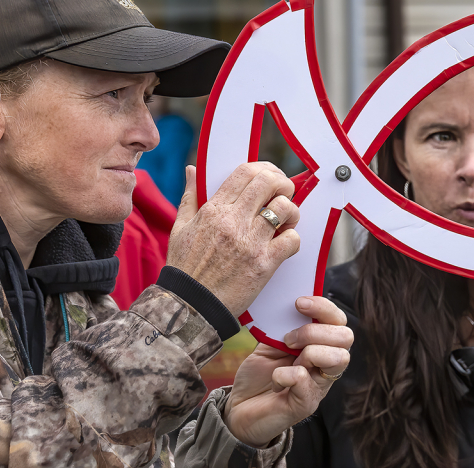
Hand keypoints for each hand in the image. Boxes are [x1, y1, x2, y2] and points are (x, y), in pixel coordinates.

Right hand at [167, 163, 300, 316]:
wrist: (189, 305)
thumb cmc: (185, 268)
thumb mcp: (180, 228)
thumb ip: (190, 196)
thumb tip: (192, 170)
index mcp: (213, 210)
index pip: (245, 172)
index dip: (265, 169)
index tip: (272, 177)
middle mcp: (233, 222)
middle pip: (268, 183)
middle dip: (282, 184)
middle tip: (284, 194)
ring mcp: (250, 242)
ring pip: (284, 208)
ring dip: (291, 211)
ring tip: (286, 220)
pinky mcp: (264, 264)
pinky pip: (292, 240)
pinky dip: (293, 239)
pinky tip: (284, 244)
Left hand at [223, 296, 352, 446]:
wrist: (240, 408)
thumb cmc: (258, 375)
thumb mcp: (270, 342)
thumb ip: (284, 325)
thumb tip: (292, 301)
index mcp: (320, 345)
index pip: (339, 321)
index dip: (324, 308)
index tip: (299, 303)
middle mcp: (326, 364)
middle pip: (346, 337)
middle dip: (315, 330)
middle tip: (289, 338)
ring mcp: (319, 385)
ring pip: (339, 359)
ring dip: (310, 351)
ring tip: (287, 356)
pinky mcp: (306, 404)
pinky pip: (307, 382)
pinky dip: (287, 375)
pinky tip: (276, 379)